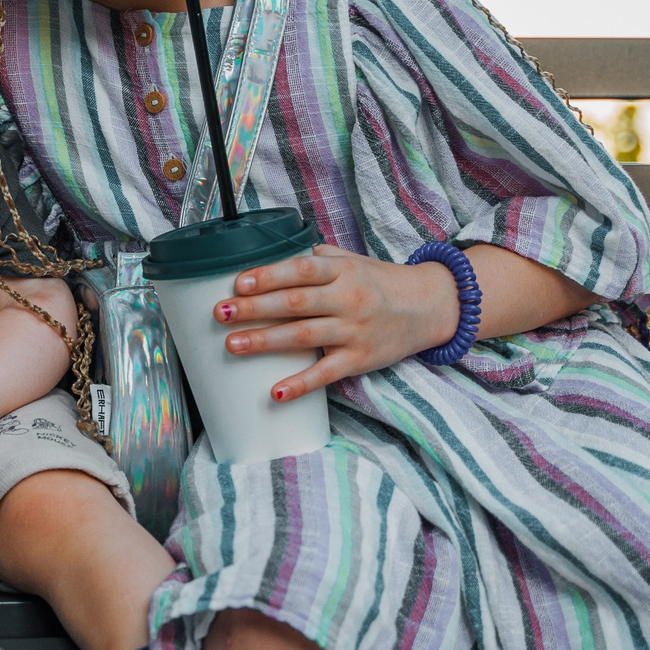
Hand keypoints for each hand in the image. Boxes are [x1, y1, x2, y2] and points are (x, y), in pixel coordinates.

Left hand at [211, 245, 460, 401]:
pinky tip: (276, 393)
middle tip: (221, 312)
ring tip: (232, 345)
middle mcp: (348, 299)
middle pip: (295, 303)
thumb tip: (275, 256)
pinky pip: (326, 374)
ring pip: (304, 336)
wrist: (428, 307)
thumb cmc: (380, 283)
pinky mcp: (360, 359)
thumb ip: (317, 259)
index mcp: (342, 271)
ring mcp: (354, 331)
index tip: (239, 283)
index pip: (301, 271)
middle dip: (255, 308)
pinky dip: (301, 384)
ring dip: (265, 341)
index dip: (269, 276)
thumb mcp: (353, 261)